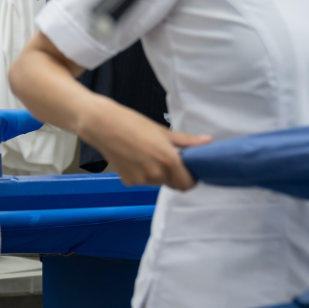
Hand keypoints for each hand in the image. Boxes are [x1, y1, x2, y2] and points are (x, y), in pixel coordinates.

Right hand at [80, 99, 209, 190]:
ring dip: (156, 173)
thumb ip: (186, 141)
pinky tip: (134, 157)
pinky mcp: (128, 181)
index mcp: (168, 160)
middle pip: (172, 183)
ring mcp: (141, 179)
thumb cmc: (131, 123)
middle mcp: (156, 173)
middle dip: (172, 173)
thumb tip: (206, 141)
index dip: (190, 179)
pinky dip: (141, 173)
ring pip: (157, 182)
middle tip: (165, 156)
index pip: (187, 184)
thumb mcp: (162, 131)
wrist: (101, 125)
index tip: (188, 170)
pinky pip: (142, 181)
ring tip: (146, 154)